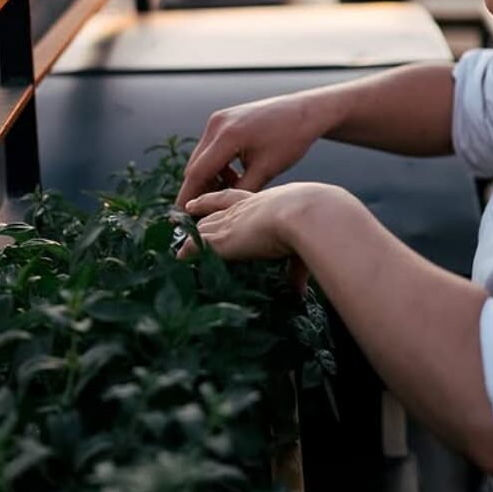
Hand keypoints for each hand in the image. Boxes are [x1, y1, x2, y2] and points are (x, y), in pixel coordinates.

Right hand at [176, 91, 336, 205]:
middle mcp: (217, 124)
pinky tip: (235, 176)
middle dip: (199, 190)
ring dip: (210, 177)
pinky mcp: (224, 119)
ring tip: (230, 192)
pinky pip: (211, 147)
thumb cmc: (291, 140)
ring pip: (202, 157)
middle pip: (196, 165)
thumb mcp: (266, 170)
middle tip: (207, 213)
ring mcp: (219, 119)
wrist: (305, 111)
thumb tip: (220, 213)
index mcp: (227, 136)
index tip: (185, 220)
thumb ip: (239, 191)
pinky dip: (218, 164)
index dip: (189, 198)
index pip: (197, 173)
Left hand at [178, 183, 356, 292]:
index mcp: (268, 201)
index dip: (227, 199)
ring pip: (205, 225)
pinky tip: (177, 257)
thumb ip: (297, 270)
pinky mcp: (223, 238)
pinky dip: (187, 251)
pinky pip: (197, 244)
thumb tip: (298, 293)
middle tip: (189, 209)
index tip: (218, 199)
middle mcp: (247, 208)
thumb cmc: (315, 223)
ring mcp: (233, 221)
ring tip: (178, 236)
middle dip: (203, 208)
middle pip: (217, 207)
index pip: (241, 198)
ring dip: (193, 232)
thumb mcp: (305, 243)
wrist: (308, 213)